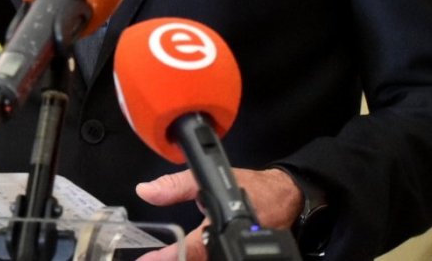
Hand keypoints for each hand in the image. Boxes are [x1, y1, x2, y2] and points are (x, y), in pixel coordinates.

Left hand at [132, 167, 301, 260]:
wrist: (286, 197)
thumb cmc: (250, 188)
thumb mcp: (210, 179)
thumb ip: (177, 186)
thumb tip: (145, 191)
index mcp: (222, 229)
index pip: (190, 250)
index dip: (165, 258)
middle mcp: (232, 246)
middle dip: (176, 260)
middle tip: (150, 260)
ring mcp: (240, 255)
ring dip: (188, 259)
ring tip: (165, 258)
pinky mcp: (243, 256)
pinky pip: (218, 259)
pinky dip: (199, 258)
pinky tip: (187, 255)